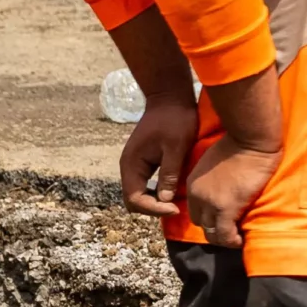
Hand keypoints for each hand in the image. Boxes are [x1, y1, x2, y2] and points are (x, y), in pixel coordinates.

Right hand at [119, 99, 198, 218]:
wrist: (170, 98)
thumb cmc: (175, 119)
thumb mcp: (175, 146)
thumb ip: (169, 173)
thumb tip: (165, 200)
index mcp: (131, 164)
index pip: (134, 199)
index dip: (153, 208)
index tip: (176, 208)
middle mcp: (129, 168)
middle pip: (133, 200)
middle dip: (153, 208)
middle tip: (177, 208)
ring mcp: (135, 166)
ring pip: (139, 194)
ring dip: (155, 202)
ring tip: (177, 203)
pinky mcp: (144, 164)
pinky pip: (145, 186)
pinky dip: (157, 193)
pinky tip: (174, 192)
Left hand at [184, 141, 279, 247]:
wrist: (249, 139)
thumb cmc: (237, 145)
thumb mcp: (213, 161)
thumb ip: (211, 178)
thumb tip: (221, 186)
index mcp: (192, 183)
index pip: (194, 210)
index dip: (207, 218)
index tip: (220, 221)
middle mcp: (197, 195)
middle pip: (201, 223)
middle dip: (214, 229)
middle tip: (230, 231)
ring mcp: (210, 203)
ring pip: (211, 233)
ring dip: (223, 238)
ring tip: (235, 239)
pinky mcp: (227, 207)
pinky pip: (225, 234)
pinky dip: (231, 241)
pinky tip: (240, 241)